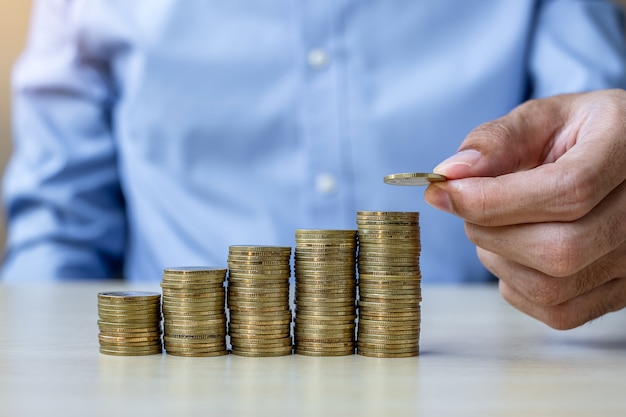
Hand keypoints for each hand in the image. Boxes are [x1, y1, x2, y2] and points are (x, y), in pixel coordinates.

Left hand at [424, 89, 625, 328]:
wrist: (621, 164)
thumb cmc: (579, 137)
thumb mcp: (543, 118)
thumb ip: (497, 140)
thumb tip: (449, 174)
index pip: (568, 191)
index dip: (493, 199)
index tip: (442, 192)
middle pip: (560, 248)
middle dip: (490, 230)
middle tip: (470, 206)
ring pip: (553, 286)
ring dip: (498, 257)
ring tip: (495, 224)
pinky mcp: (622, 293)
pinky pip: (558, 312)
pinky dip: (515, 285)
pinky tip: (515, 252)